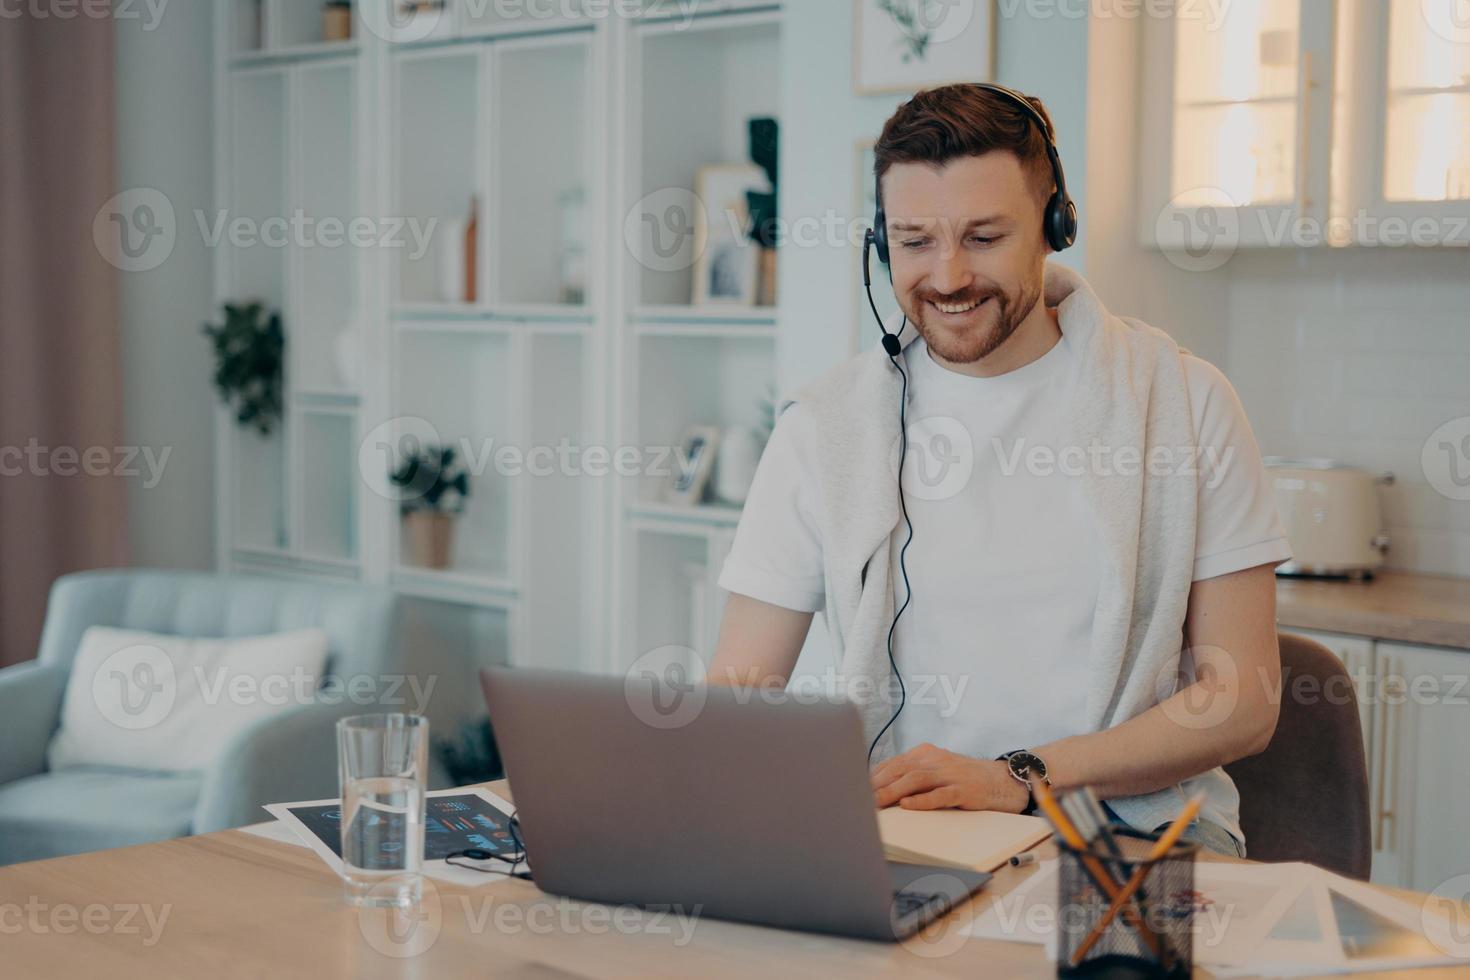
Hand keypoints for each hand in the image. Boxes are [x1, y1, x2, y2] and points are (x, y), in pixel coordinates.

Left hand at [871, 743, 1030, 811]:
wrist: (1002, 780)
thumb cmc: (963, 779)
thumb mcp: (936, 771)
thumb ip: (911, 776)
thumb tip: (878, 790)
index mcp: (925, 753)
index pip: (893, 763)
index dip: (873, 776)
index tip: (854, 788)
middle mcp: (935, 759)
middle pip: (901, 769)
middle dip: (878, 784)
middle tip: (858, 799)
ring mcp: (950, 773)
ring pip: (917, 779)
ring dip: (893, 791)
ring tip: (876, 803)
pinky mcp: (964, 789)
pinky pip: (941, 794)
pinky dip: (922, 800)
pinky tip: (908, 806)